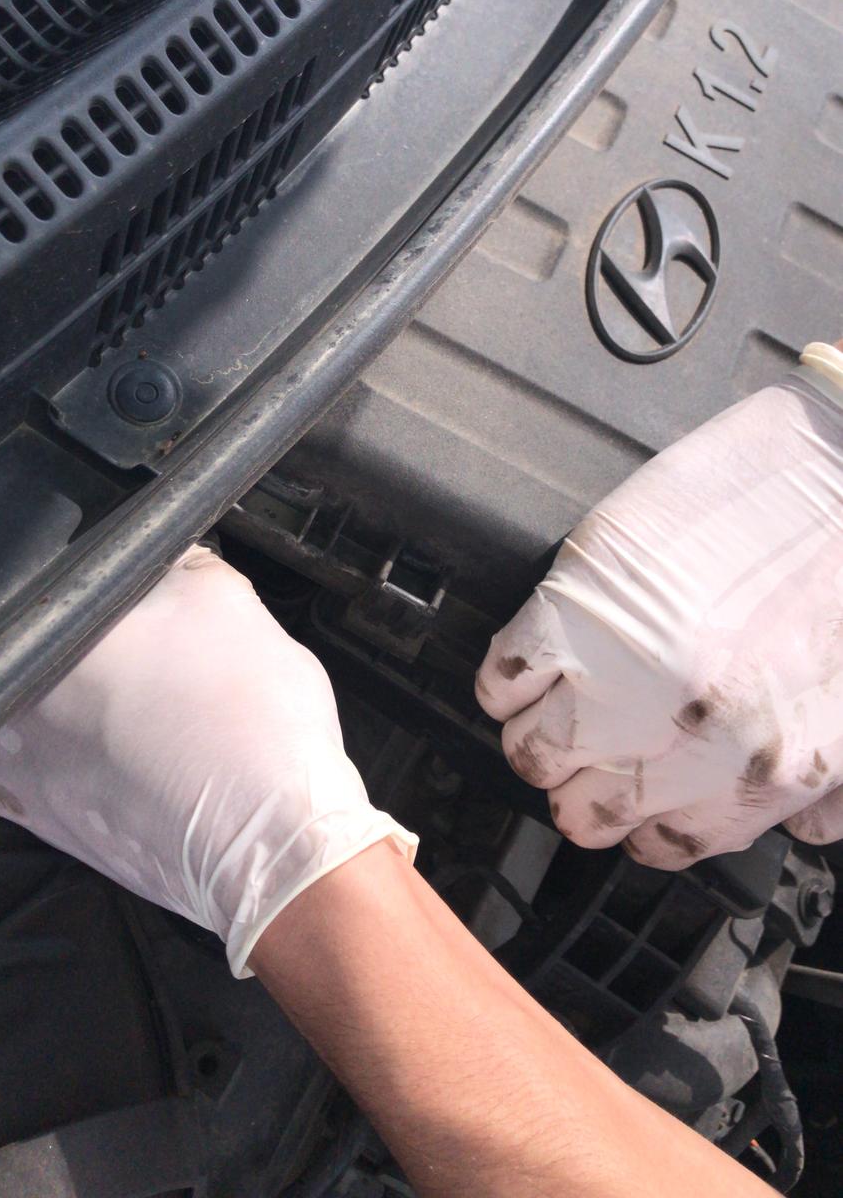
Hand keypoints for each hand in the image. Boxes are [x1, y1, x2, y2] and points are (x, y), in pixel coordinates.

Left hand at [0, 546, 415, 973]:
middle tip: (166, 656)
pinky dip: (93, 758)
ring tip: (167, 711)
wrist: (274, 844)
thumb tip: (170, 556)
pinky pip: (57, 768)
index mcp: (45, 645)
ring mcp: (19, 774)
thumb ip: (180, 560)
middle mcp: (12, 712)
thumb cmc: (252, 726)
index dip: (122, 598)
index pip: (69, 590)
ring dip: (99, 705)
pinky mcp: (44, 825)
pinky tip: (146, 755)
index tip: (155, 610)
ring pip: (57, 710)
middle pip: (57, 651)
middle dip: (109, 649)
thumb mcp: (227, 597)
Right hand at [476, 344, 842, 867]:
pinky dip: (504, 678)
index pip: (665, 845)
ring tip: (545, 701)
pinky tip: (529, 659)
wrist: (840, 468)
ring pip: (532, 751)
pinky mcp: (580, 610)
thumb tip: (796, 821)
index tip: (626, 796)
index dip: (636, 819)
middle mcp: (694, 743)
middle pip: (584, 810)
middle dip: (574, 783)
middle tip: (578, 746)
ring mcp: (630, 678)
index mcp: (766, 774)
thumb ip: (823, 787)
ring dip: (531, 731)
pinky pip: (506, 679)